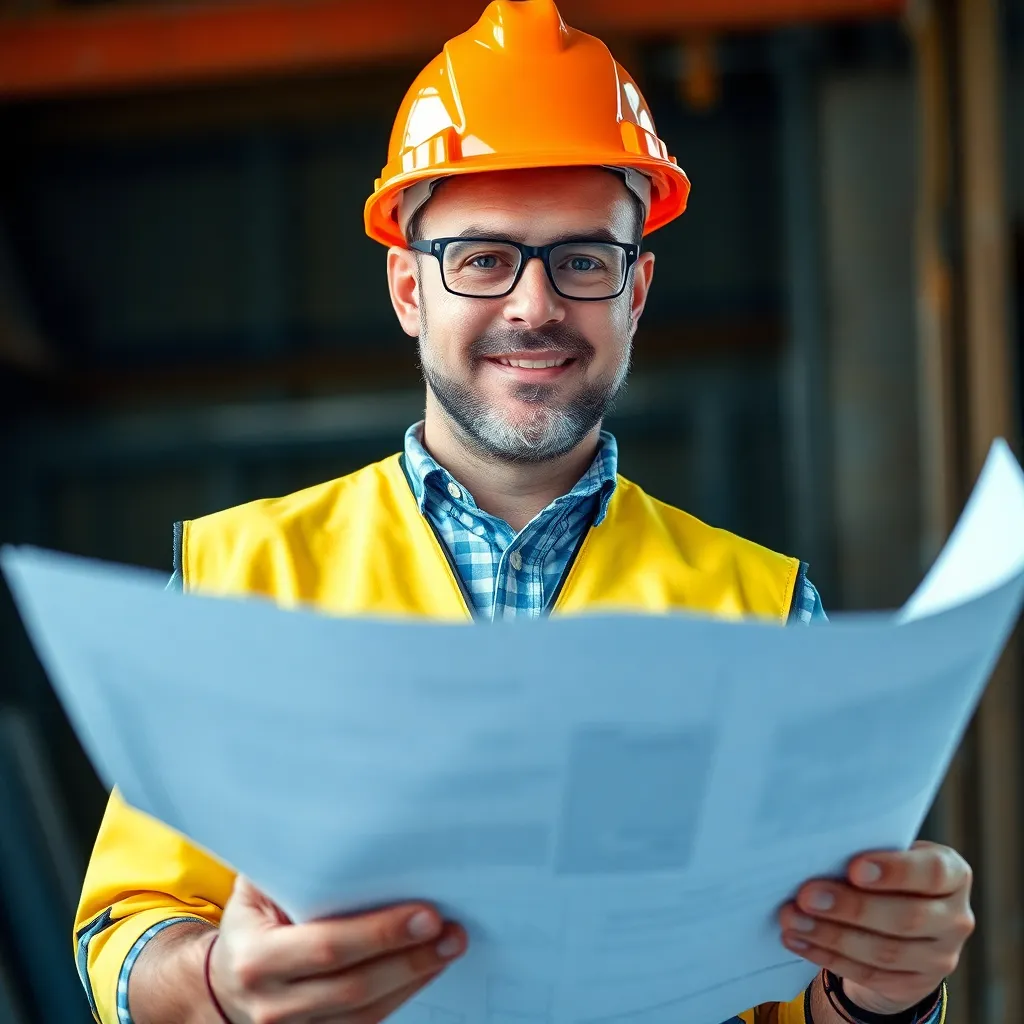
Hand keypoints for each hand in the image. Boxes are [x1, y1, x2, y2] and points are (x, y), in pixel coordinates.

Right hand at [208, 875, 465, 1023]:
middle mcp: (273, 1002)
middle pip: (355, 986)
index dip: (381, 933)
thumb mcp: (258, 887)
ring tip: (449, 947)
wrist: (225, 982)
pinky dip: (402, 994)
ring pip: (366, 1013)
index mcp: (257, 958)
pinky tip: (427, 968)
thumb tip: (347, 820)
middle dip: (410, 958)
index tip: (427, 914)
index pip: (328, 946)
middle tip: (451, 932)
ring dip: (415, 978)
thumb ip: (294, 862)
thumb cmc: (253, 920)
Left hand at [779, 841, 974, 1013]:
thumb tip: (815, 850)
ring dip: (831, 935)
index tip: (853, 868)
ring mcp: (940, 957)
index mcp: (952, 874)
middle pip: (907, 917)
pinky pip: (869, 975)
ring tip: (792, 918)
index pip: (934, 872)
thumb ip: (865, 851)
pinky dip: (828, 956)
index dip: (895, 871)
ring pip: (885, 952)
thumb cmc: (884, 874)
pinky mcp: (914, 985)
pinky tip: (798, 940)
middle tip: (806, 895)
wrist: (899, 926)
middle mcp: (955, 918)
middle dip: (851, 907)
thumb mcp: (886, 856)